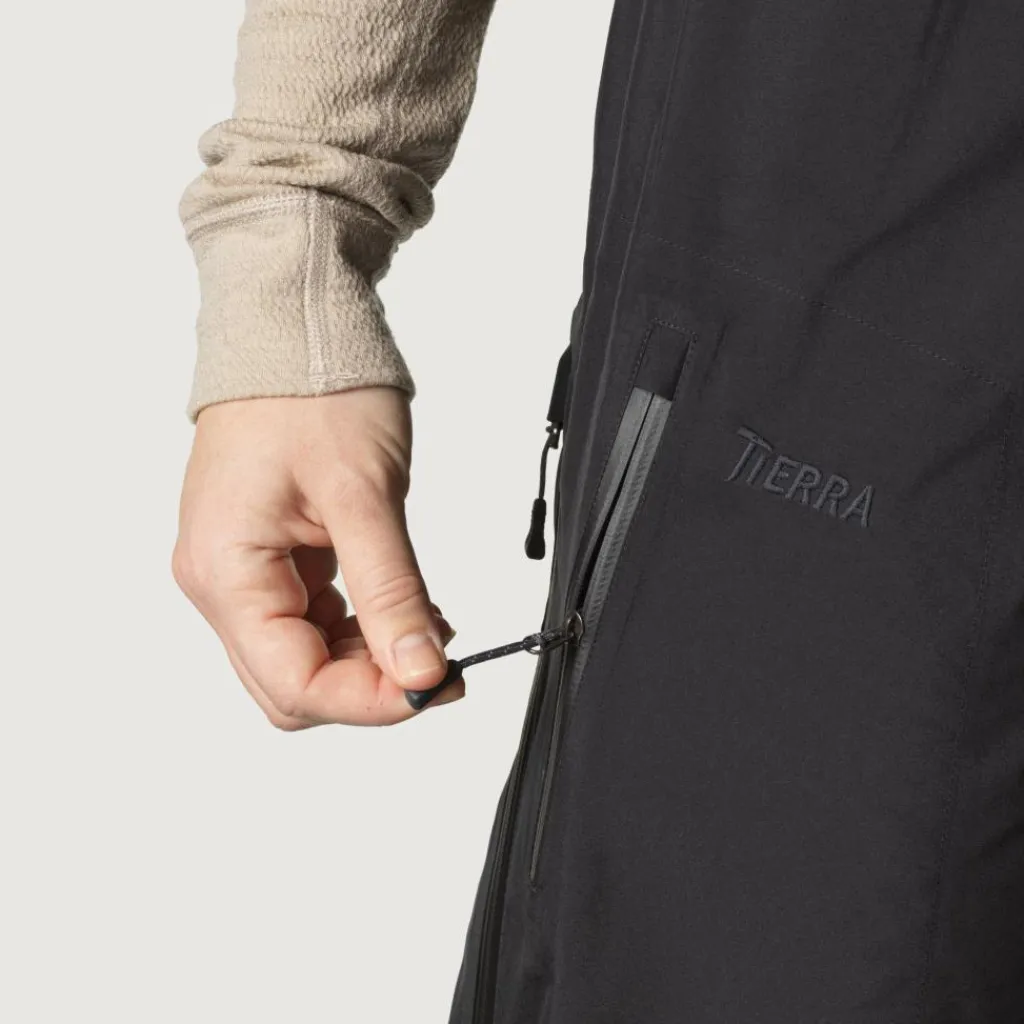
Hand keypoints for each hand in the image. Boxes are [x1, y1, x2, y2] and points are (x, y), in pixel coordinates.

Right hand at [172, 387, 460, 729]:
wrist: (295, 329)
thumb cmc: (313, 390)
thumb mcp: (364, 496)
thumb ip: (392, 594)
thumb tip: (421, 673)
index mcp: (226, 571)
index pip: (293, 685)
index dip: (369, 702)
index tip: (437, 685)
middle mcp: (222, 581)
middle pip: (292, 684)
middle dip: (370, 687)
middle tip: (441, 666)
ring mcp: (243, 571)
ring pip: (306, 658)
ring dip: (371, 659)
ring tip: (431, 629)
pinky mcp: (271, 558)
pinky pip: (315, 621)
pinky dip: (364, 627)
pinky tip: (406, 609)